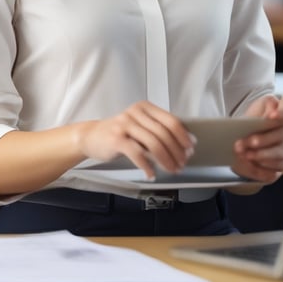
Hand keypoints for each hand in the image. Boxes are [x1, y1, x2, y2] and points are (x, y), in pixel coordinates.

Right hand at [77, 101, 194, 179]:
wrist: (91, 137)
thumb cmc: (119, 133)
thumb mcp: (139, 126)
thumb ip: (157, 131)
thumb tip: (183, 145)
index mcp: (145, 107)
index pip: (170, 120)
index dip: (183, 136)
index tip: (190, 148)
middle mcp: (136, 112)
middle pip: (164, 133)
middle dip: (176, 151)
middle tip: (182, 164)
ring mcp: (125, 124)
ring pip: (153, 143)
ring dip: (166, 160)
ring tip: (171, 170)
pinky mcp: (116, 139)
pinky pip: (138, 153)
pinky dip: (147, 166)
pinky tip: (152, 174)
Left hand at [232, 95, 282, 183]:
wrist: (240, 137)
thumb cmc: (251, 120)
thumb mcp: (255, 108)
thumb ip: (265, 106)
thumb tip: (273, 108)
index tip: (271, 116)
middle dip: (264, 138)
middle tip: (248, 140)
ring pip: (280, 154)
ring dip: (260, 154)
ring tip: (244, 153)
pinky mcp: (281, 165)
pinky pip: (275, 169)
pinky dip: (260, 166)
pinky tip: (249, 162)